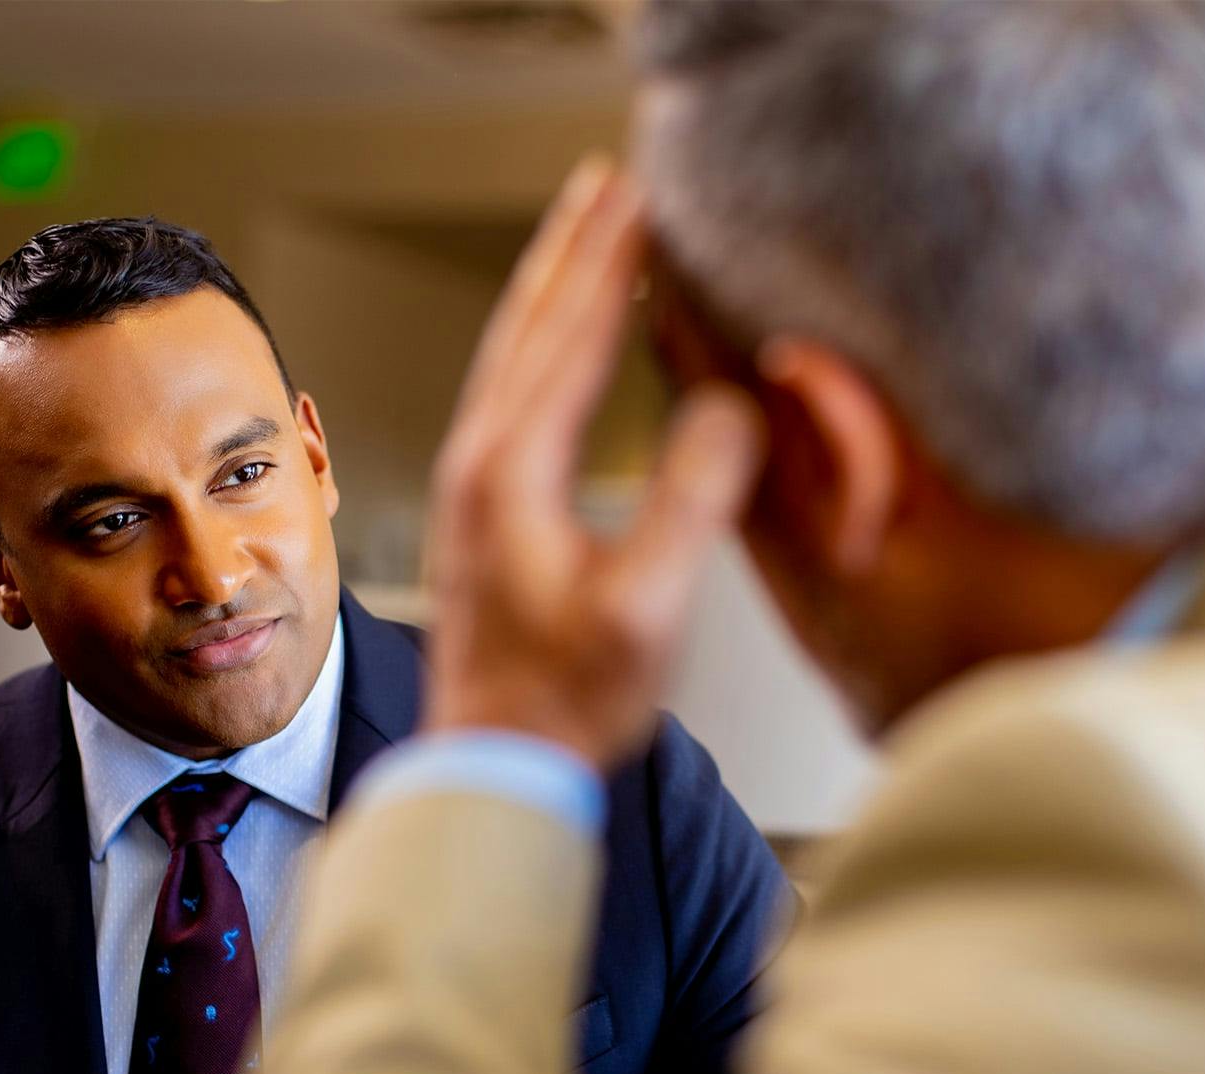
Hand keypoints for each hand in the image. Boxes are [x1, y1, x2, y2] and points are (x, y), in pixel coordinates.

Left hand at [423, 157, 763, 768]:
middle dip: (574, 247)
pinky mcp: (481, 512)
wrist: (492, 762)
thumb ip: (692, 501)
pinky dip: (537, 346)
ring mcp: (472, 485)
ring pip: (511, 356)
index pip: (572, 335)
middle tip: (607, 180)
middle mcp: (480, 462)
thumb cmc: (566, 700)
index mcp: (514, 470)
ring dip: (548, 287)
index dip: (612, 259)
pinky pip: (508, 396)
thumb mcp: (647, 607)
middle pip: (531, 326)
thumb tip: (731, 408)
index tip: (641, 191)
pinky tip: (554, 347)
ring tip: (580, 235)